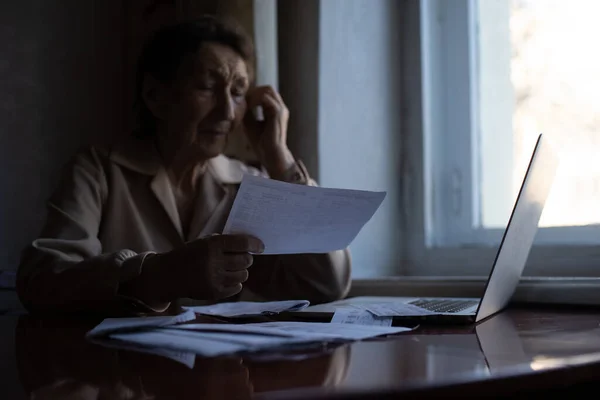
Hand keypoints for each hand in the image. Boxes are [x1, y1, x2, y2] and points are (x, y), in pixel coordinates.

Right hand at [128, 234, 264, 304]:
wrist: (168, 275)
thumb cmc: (190, 255)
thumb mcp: (203, 243)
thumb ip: (223, 243)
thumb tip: (249, 245)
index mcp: (211, 245)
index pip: (242, 243)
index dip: (255, 244)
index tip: (261, 247)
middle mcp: (213, 261)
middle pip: (245, 260)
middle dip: (247, 259)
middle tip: (242, 258)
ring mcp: (214, 278)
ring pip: (243, 275)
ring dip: (241, 271)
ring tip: (231, 269)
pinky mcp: (214, 292)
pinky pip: (236, 287)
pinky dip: (235, 283)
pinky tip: (227, 279)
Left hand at [244, 86, 294, 177]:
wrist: (270, 155)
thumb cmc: (261, 142)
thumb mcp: (250, 123)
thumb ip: (247, 111)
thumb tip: (240, 101)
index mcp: (275, 110)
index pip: (265, 93)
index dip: (252, 94)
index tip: (240, 100)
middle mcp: (280, 108)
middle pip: (267, 88)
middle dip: (253, 91)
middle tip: (242, 99)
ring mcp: (281, 109)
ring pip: (268, 90)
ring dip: (254, 94)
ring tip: (245, 103)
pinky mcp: (278, 113)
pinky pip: (266, 98)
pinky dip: (255, 100)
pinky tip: (248, 107)